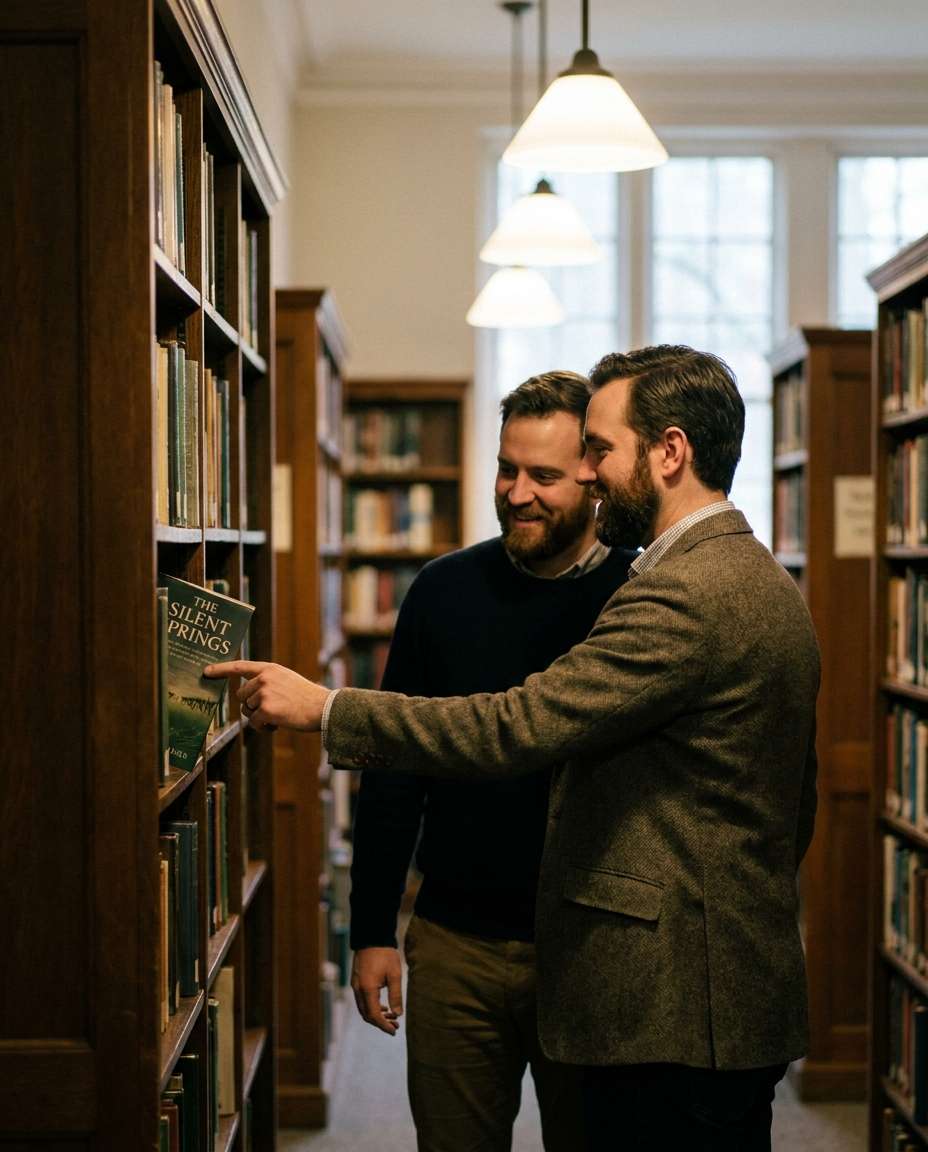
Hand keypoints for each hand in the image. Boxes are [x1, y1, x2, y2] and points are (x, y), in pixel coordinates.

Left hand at [203, 660, 330, 730]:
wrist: (323, 708)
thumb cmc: (307, 698)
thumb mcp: (287, 680)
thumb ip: (268, 682)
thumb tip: (247, 698)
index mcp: (270, 669)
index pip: (240, 667)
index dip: (221, 669)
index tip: (206, 672)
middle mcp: (265, 678)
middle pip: (242, 696)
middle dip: (252, 706)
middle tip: (272, 710)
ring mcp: (264, 693)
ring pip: (247, 710)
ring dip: (259, 718)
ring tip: (279, 716)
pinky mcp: (266, 709)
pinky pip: (254, 723)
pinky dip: (264, 728)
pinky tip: (278, 724)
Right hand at [351, 947, 403, 1035]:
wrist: (372, 938)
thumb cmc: (385, 954)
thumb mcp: (395, 974)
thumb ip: (396, 995)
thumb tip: (398, 1014)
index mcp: (367, 989)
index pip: (374, 1015)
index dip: (384, 1026)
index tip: (394, 1031)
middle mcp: (358, 989)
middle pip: (367, 1015)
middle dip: (380, 1023)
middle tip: (395, 1026)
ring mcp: (356, 986)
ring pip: (364, 1009)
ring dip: (376, 1015)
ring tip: (392, 1017)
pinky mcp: (357, 982)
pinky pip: (362, 1001)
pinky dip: (372, 1007)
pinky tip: (384, 1007)